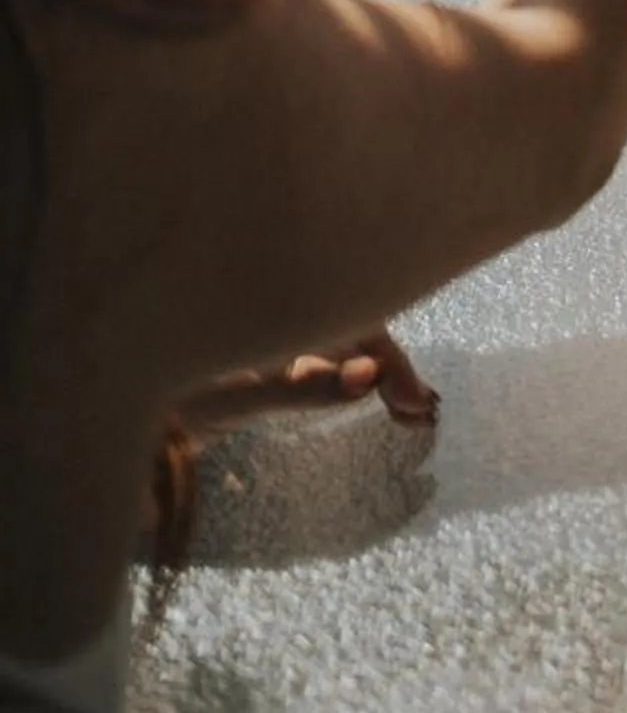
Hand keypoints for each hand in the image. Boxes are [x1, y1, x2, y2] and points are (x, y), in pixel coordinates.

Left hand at [177, 326, 438, 439]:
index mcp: (284, 302)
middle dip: (392, 365)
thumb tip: (369, 377)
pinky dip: (348, 378)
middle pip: (355, 324)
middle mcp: (286, 309)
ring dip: (376, 371)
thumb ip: (305, 390)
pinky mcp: (266, 355)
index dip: (392, 360)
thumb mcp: (237, 396)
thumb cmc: (170, 392)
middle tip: (422, 410)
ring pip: (342, 340)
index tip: (416, 403)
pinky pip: (321, 359)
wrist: (118, 400)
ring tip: (408, 407)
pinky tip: (368, 393)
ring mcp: (277, 332)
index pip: (356, 319)